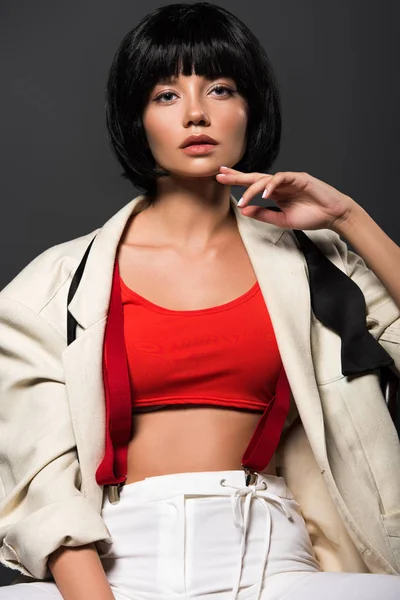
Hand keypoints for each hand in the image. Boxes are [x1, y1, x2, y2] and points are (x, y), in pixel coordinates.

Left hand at [216, 166, 356, 230]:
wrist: (333, 216)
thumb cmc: (311, 217)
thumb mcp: (282, 220)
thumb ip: (264, 215)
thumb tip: (244, 211)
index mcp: (275, 193)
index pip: (253, 184)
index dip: (237, 181)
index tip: (221, 179)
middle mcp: (280, 184)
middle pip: (255, 177)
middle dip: (237, 176)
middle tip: (220, 175)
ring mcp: (290, 179)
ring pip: (266, 178)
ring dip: (252, 189)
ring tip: (243, 200)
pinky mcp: (300, 178)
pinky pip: (282, 178)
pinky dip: (272, 186)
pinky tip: (265, 194)